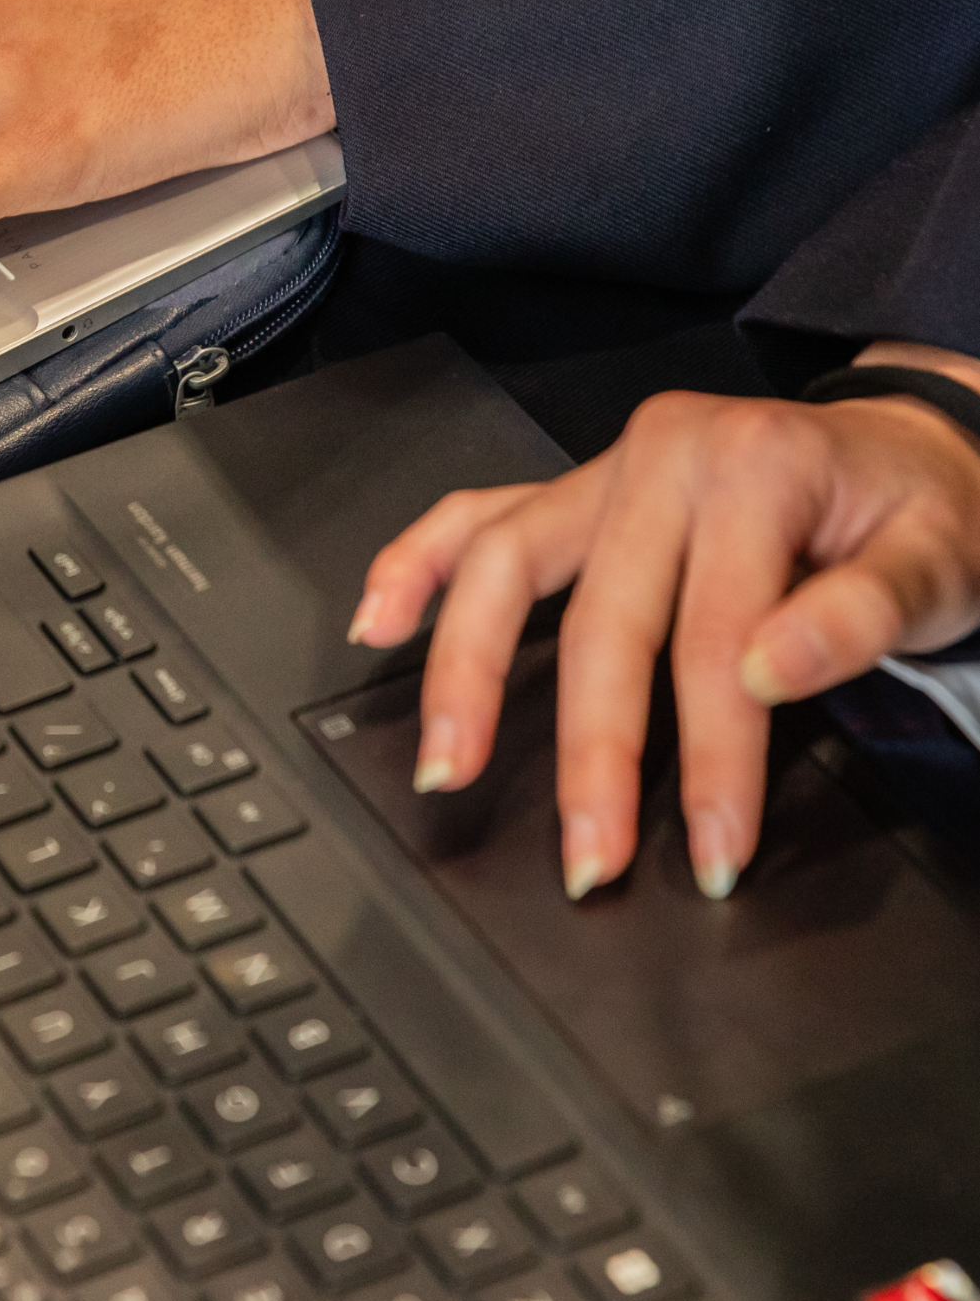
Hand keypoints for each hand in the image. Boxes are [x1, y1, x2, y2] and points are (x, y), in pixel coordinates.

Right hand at [351, 344, 979, 900]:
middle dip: (589, 749)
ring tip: (447, 759)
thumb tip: (768, 671)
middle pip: (599, 617)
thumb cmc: (923, 512)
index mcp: (753, 464)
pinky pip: (474, 515)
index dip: (714, 754)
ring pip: (502, 561)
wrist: (909, 446)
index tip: (714, 851)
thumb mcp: (941, 559)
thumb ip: (862, 614)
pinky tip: (377, 622)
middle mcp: (662, 453)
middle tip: (587, 853)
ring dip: (462, 668)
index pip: (715, 635)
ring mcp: (603, 468)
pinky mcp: (573, 490)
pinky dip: (415, 565)